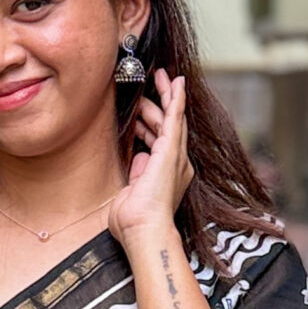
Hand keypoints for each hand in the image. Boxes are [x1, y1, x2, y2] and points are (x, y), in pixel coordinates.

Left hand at [108, 70, 193, 248]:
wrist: (144, 230)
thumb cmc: (133, 222)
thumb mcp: (130, 193)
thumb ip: (135, 176)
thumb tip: (137, 158)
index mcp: (167, 174)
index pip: (159, 142)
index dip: (150, 125)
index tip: (142, 113)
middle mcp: (177, 164)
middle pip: (168, 126)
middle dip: (159, 104)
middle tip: (150, 86)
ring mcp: (176, 157)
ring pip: (171, 118)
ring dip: (162, 97)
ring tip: (154, 78)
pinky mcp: (172, 151)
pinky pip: (175, 118)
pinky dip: (176, 98)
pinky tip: (176, 81)